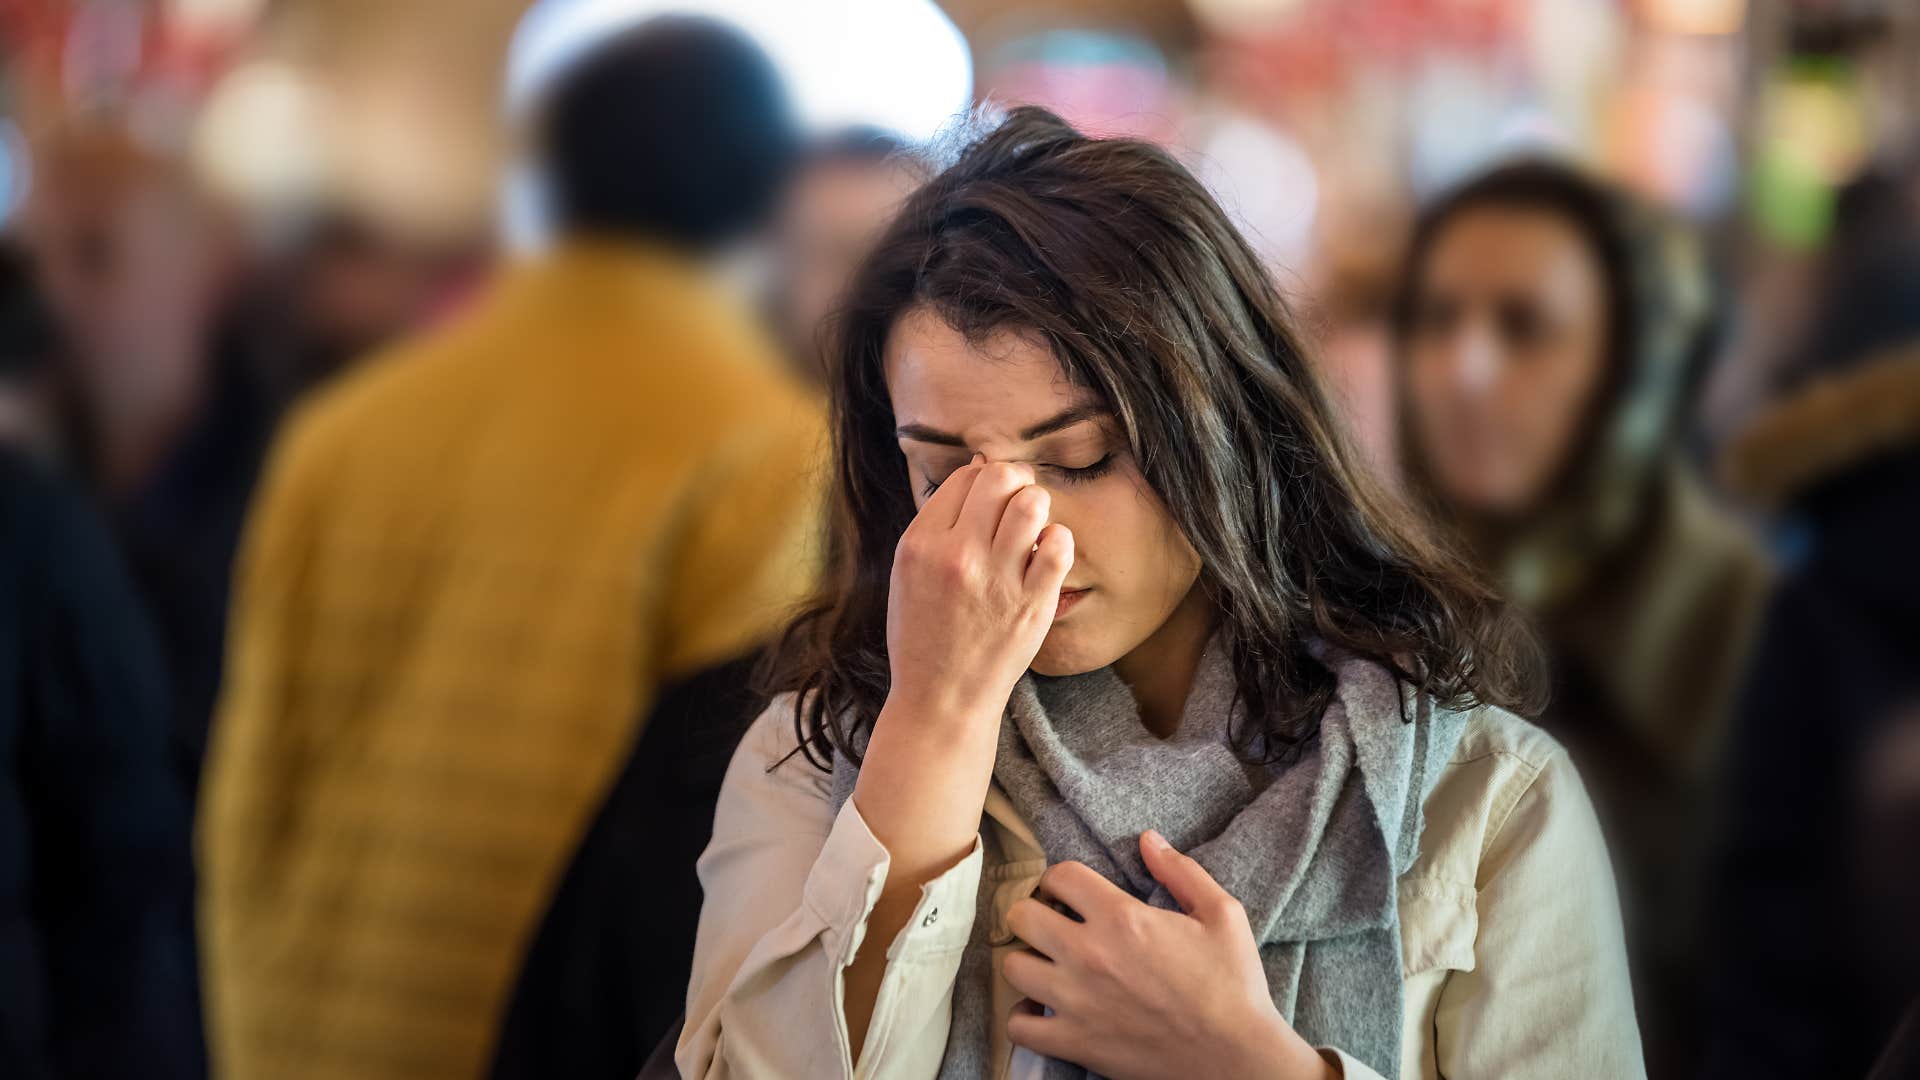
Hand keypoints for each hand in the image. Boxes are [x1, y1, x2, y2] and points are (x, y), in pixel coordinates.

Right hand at [884, 457, 1073, 724]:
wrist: (941, 699)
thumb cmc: (924, 634)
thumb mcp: (908, 572)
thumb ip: (938, 521)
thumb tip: (979, 465)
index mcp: (920, 545)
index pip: (965, 478)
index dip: (983, 479)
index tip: (990, 501)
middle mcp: (957, 556)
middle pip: (1000, 477)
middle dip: (1015, 482)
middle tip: (1017, 504)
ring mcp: (997, 580)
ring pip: (1032, 503)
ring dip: (1037, 508)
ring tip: (1031, 529)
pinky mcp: (1032, 604)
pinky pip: (1059, 544)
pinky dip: (1057, 541)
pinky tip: (1044, 556)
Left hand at [1003, 831, 1336, 1079]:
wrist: (1235, 1056)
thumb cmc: (1233, 984)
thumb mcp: (1222, 914)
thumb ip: (1181, 871)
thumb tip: (1148, 839)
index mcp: (1122, 917)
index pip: (1061, 876)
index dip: (1062, 879)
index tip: (1070, 893)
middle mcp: (1089, 954)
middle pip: (1021, 916)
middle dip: (1033, 913)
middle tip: (1052, 924)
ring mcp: (1076, 1000)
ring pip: (1012, 966)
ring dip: (1027, 961)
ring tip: (1047, 965)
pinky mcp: (1074, 1042)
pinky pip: (1018, 1025)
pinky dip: (1024, 1016)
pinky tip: (1043, 1010)